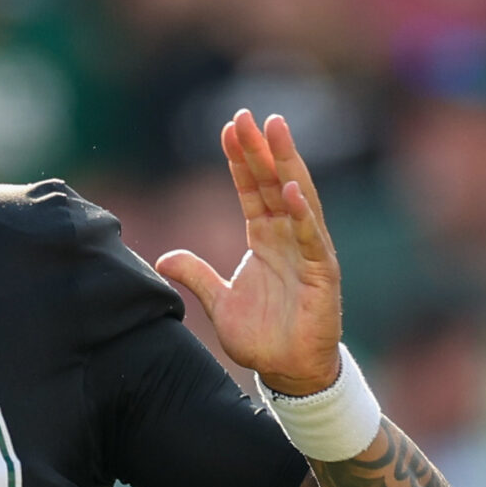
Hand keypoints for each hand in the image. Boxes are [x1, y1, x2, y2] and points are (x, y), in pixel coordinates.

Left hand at [154, 110, 343, 396]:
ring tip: (275, 130)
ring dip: (285, 163)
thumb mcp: (219, 303)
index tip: (227, 127)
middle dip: (260, 148)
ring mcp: (307, 251)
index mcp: (265, 239)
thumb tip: (163, 258)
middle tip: (248, 113)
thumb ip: (196, 275)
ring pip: (296, 197)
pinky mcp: (322, 273)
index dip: (239, 159)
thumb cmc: (263, 338)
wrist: (288, 373)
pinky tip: (291, 188)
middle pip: (272, 183)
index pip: (250, 189)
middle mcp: (287, 238)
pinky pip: (311, 237)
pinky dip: (303, 212)